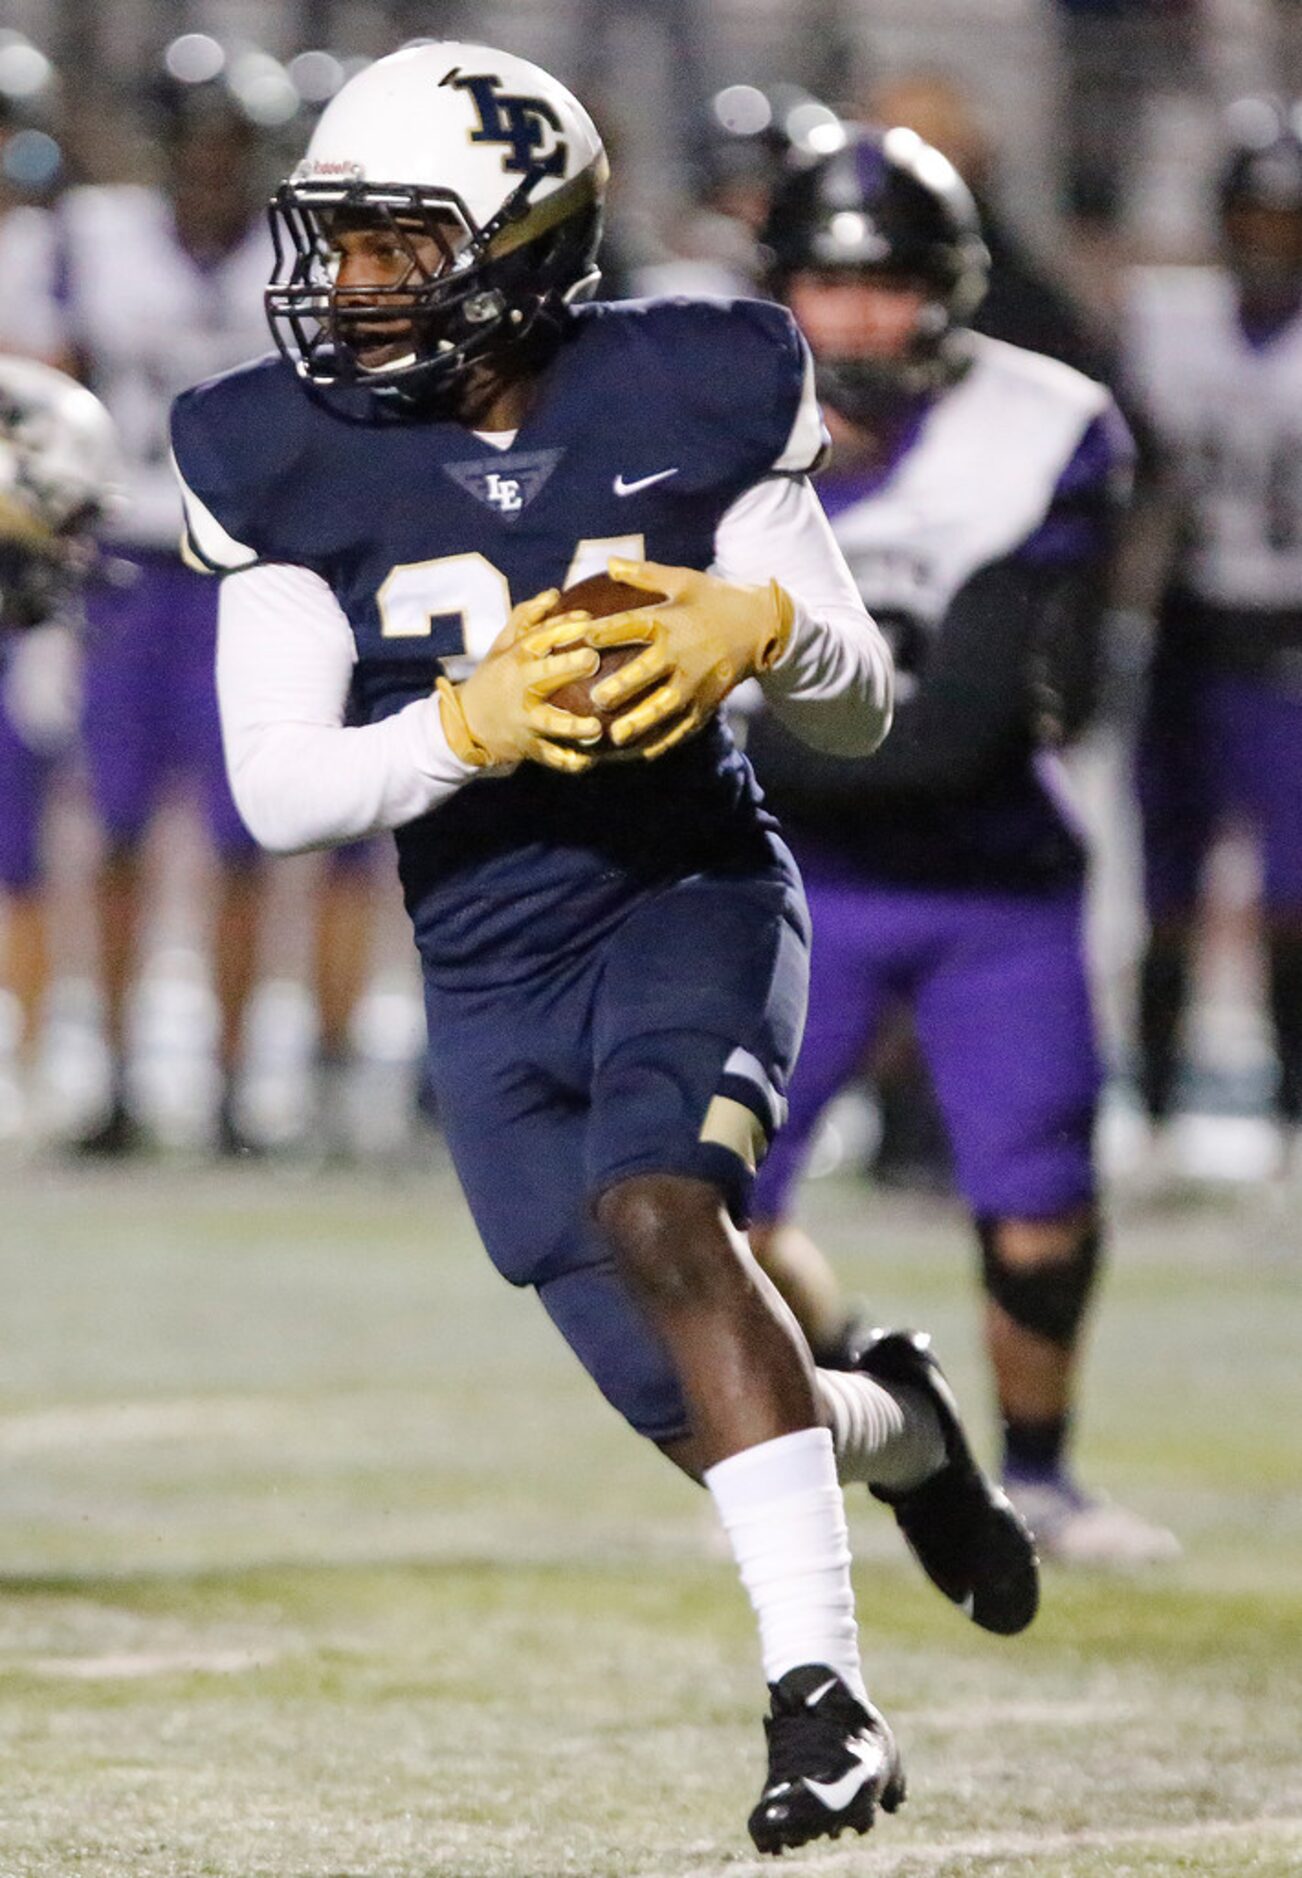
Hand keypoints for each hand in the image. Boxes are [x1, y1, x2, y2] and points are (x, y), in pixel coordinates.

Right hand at [436, 589, 603, 773]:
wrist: (465, 725)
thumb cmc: (494, 678)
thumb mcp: (502, 646)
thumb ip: (527, 619)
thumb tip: (554, 594)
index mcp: (515, 660)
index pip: (539, 638)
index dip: (563, 627)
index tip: (589, 620)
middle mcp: (519, 688)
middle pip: (544, 675)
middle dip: (567, 667)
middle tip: (594, 660)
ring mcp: (524, 720)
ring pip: (549, 723)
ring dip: (573, 727)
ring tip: (596, 728)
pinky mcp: (528, 747)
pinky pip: (550, 756)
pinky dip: (568, 762)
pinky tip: (589, 762)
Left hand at [584, 557, 795, 759]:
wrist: (761, 626)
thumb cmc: (715, 599)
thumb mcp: (683, 579)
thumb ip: (644, 575)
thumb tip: (608, 562)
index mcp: (671, 622)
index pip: (631, 625)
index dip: (604, 631)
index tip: (579, 638)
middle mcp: (682, 654)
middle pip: (647, 673)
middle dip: (622, 687)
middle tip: (596, 700)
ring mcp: (696, 682)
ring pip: (665, 707)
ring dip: (641, 723)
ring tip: (617, 737)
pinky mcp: (707, 702)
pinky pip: (685, 726)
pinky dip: (665, 742)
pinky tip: (643, 755)